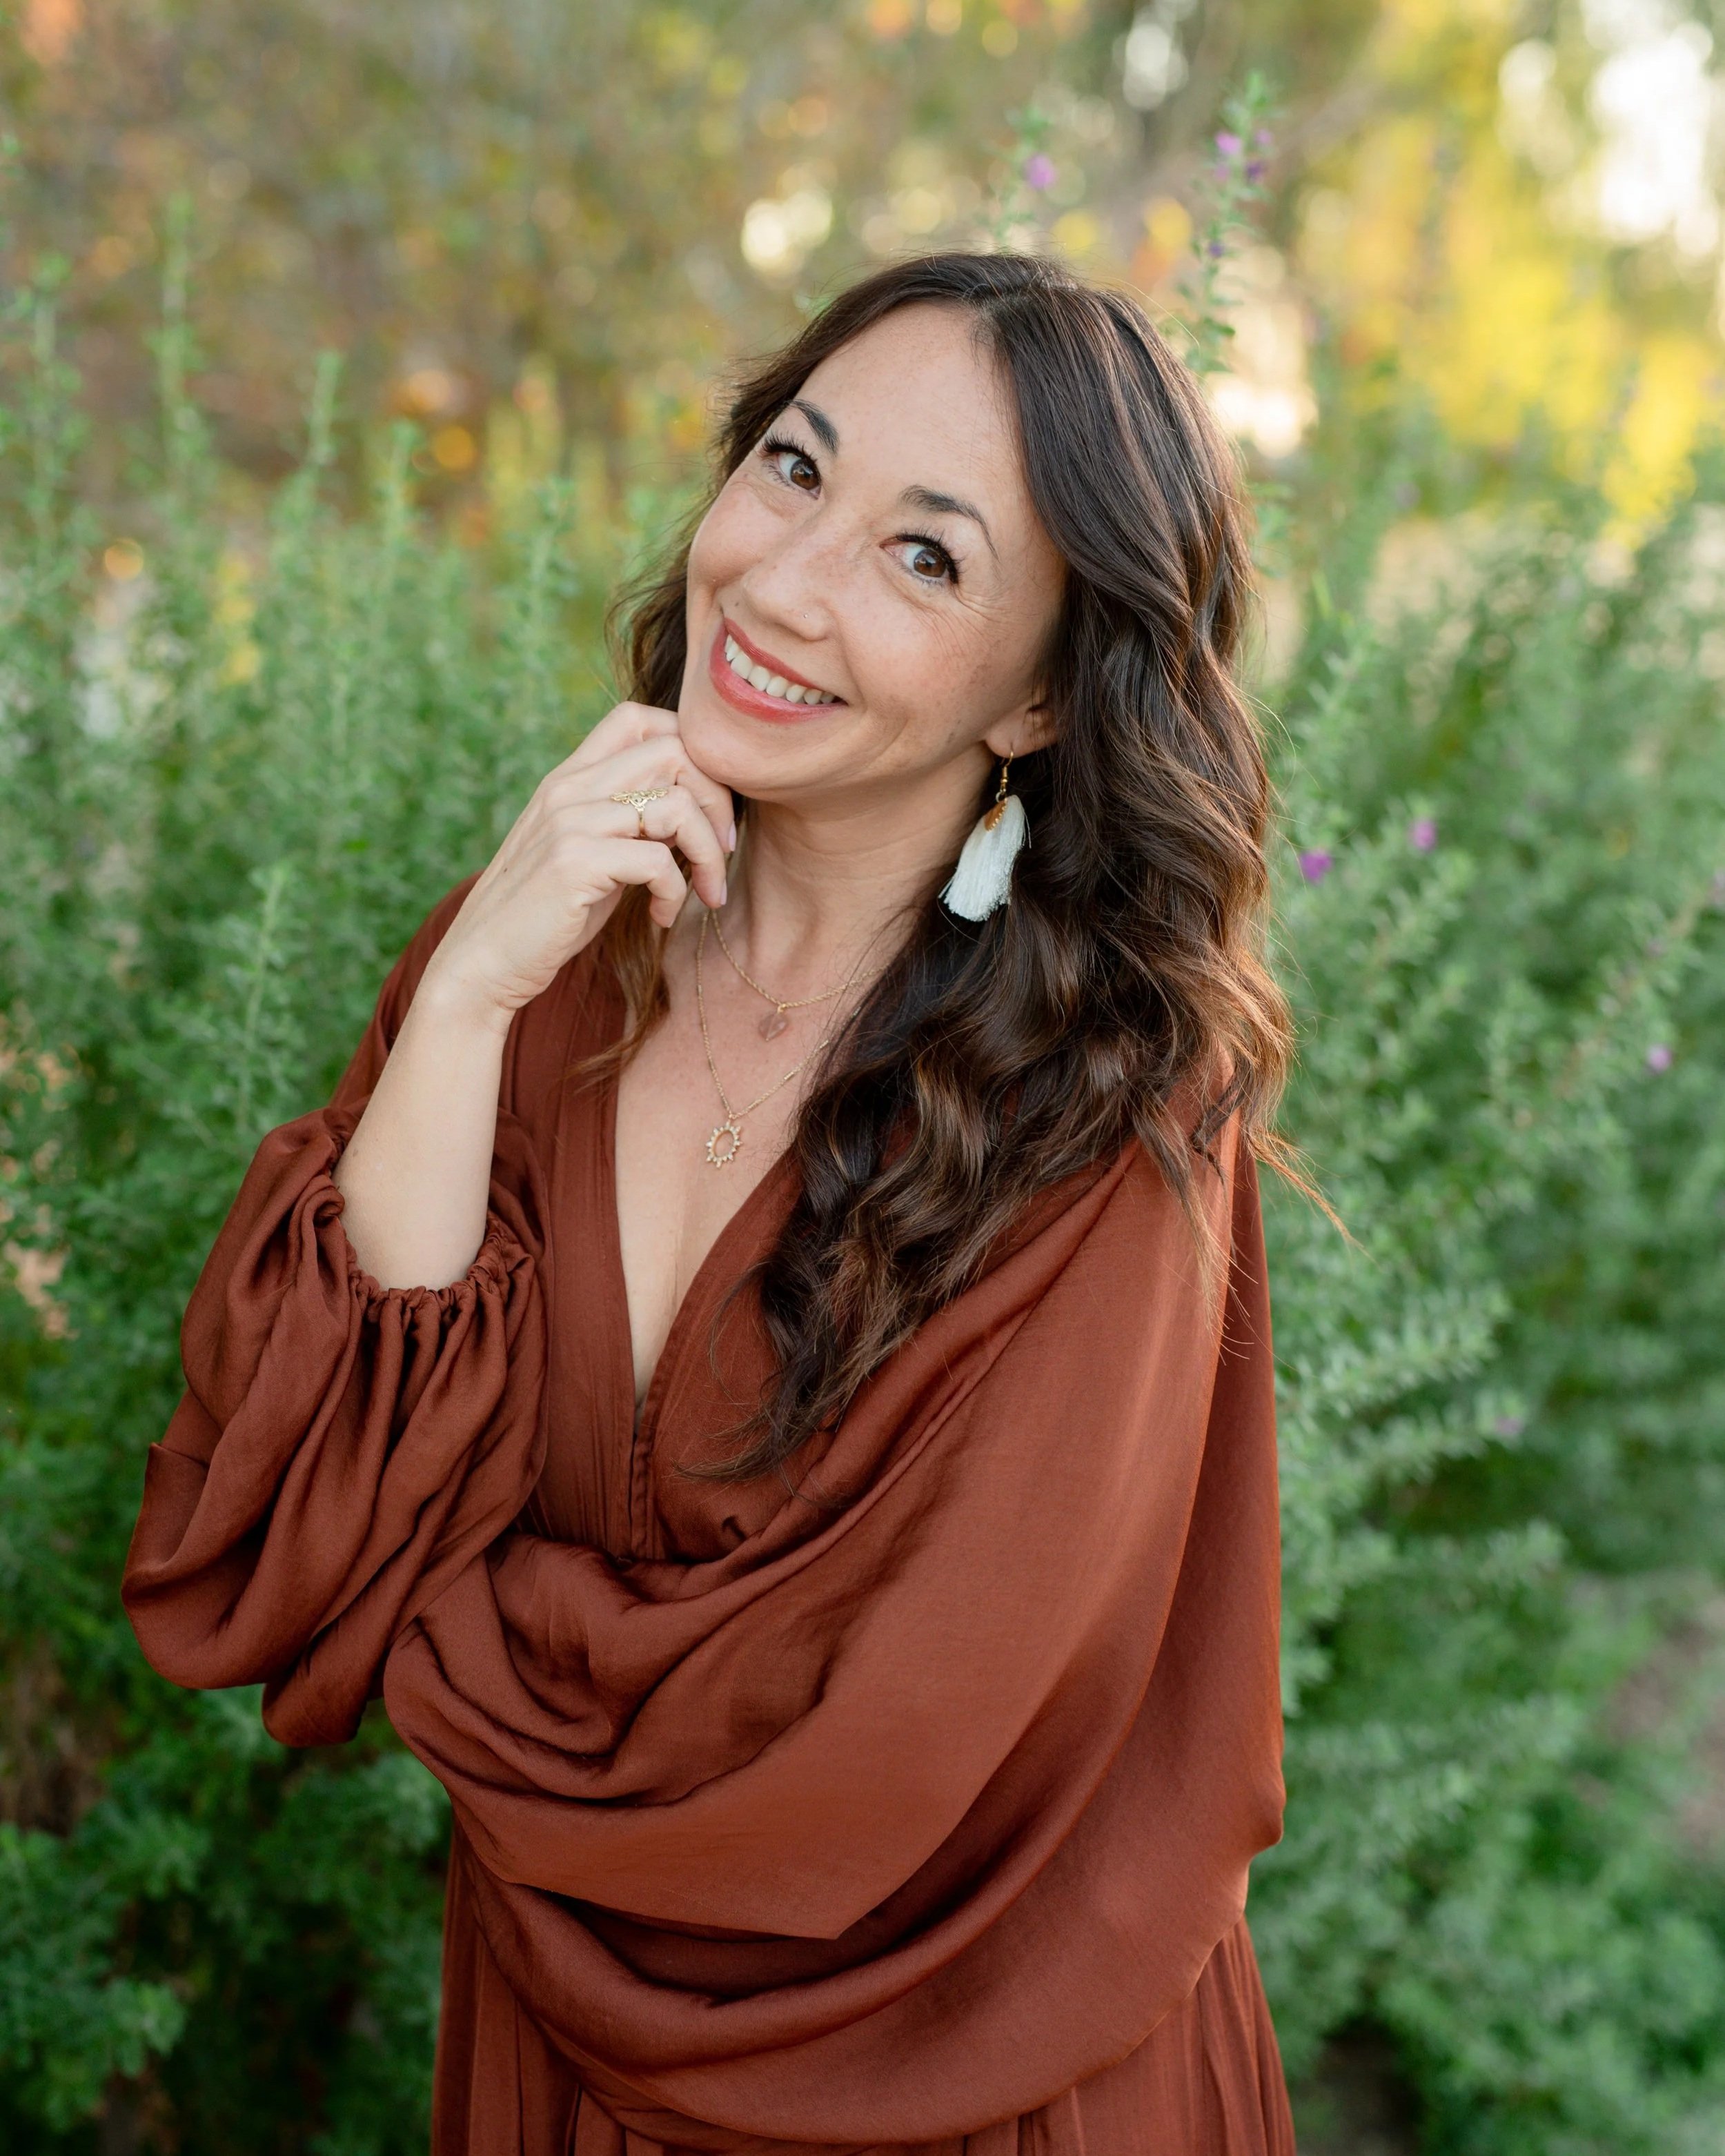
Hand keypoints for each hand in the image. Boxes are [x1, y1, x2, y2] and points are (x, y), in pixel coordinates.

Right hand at [420, 702, 734, 1023]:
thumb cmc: (544, 915)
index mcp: (570, 779)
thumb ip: (624, 822)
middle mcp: (568, 788)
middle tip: (722, 852)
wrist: (481, 963)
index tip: (708, 809)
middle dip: (717, 802)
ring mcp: (569, 823)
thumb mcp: (586, 852)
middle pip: (674, 751)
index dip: (693, 753)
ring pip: (675, 807)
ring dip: (708, 854)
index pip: (640, 719)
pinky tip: (661, 917)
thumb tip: (690, 809)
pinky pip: (658, 861)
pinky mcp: (574, 863)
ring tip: (705, 892)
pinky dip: (676, 893)